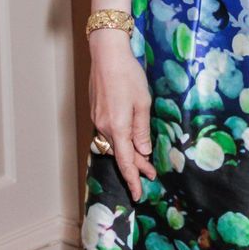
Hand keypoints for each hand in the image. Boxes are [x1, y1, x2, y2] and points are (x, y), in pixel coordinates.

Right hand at [88, 30, 154, 202]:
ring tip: (144, 160)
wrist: (106, 55)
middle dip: (135, 166)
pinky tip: (130, 139)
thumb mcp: (142, 103)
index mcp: (117, 127)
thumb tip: (142, 152)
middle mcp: (104, 128)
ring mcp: (98, 120)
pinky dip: (121, 140)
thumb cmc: (128, 75)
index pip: (125, 161)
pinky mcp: (97, 112)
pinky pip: (110, 133)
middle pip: (120, 154)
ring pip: (114, 144)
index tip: (138, 193)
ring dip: (128, 153)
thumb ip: (141, 130)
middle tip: (151, 175)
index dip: (133, 179)